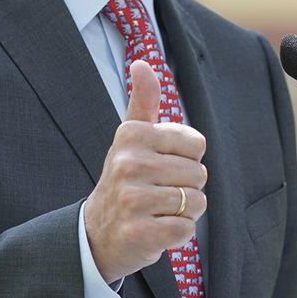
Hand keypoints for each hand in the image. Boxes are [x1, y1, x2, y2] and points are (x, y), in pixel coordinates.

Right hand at [84, 60, 208, 282]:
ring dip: (184, 212)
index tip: (162, 167)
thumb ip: (143, 101)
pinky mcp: (139, 233)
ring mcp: (132, 200)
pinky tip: (156, 230)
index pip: (197, 144)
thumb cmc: (125, 180)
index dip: (187, 160)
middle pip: (199, 174)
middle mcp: (128, 164)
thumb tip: (142, 63)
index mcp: (131, 136)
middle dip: (187, 188)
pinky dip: (178, 234)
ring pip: (196, 201)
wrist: (97, 233)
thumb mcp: (131, 138)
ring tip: (157, 212)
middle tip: (159, 194)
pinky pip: (186, 229)